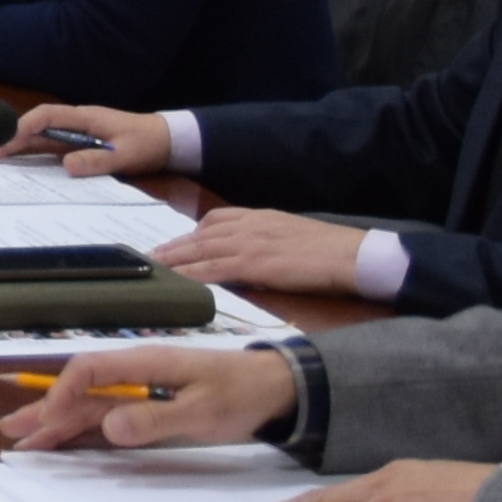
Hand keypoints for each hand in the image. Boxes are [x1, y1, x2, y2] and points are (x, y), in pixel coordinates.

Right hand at [0, 102, 169, 173]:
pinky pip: (48, 148)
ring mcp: (75, 134)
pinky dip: (29, 153)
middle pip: (35, 127)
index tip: (6, 140)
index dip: (24, 127)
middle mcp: (75, 123)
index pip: (46, 117)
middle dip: (8, 137)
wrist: (167, 140)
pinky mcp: (78, 145)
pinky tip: (14, 162)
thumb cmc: (147, 142)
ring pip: (38, 137)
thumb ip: (97, 161)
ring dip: (13, 145)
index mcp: (85, 118)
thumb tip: (65, 166)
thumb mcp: (126, 154)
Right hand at [0, 342, 296, 452]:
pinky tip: (66, 441)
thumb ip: (155, 418)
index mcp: (145, 363)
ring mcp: (143, 389)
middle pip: (81, 390)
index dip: (62, 394)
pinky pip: (109, 415)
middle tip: (12, 432)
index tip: (48, 422)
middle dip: (45, 410)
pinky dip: (84, 429)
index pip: (89, 370)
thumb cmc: (243, 393)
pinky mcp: (152, 405)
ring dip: (59, 422)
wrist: (279, 388)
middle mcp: (137, 373)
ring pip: (91, 405)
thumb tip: (108, 426)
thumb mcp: (204, 410)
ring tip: (26, 441)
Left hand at [161, 204, 369, 295]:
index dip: (187, 235)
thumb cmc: (330, 250)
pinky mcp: (256, 263)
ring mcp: (251, 243)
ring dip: (172, 261)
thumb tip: (248, 255)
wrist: (353, 255)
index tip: (169, 245)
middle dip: (171, 248)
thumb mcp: (290, 236)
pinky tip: (180, 283)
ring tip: (152, 271)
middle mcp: (249, 226)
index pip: (212, 222)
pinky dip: (194, 275)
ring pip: (200, 251)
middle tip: (147, 259)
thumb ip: (265, 240)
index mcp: (258, 217)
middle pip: (198, 236)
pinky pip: (216, 269)